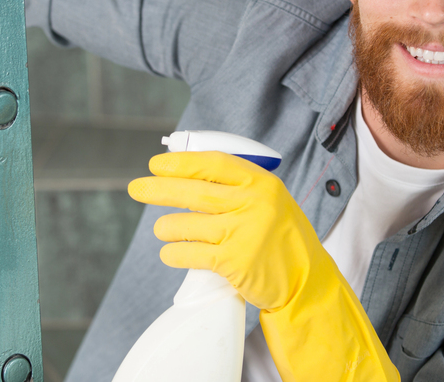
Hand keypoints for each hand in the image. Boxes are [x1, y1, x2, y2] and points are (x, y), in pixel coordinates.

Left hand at [129, 152, 399, 381]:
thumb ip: (236, 188)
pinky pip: (191, 254)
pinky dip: (174, 252)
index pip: (214, 163)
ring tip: (160, 229)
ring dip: (166, 227)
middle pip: (195, 192)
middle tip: (136, 188)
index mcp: (262, 183)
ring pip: (188, 225)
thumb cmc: (281, 238)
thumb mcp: (269, 201)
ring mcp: (245, 234)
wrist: (307, 281)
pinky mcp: (235, 263)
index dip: (181, 162)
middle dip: (160, 189)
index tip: (157, 164)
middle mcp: (254, 204)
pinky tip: (169, 251)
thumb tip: (185, 175)